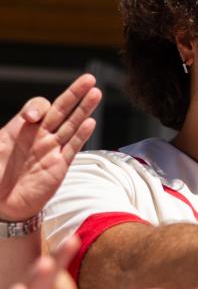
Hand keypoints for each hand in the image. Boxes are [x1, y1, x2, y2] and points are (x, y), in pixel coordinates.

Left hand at [0, 74, 100, 220]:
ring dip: (84, 109)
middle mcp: (38, 137)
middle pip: (60, 110)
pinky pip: (73, 147)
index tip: (32, 118)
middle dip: (74, 94)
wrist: (2, 208)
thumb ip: (0, 139)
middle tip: (89, 79)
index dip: (38, 108)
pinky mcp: (60, 166)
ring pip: (71, 125)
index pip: (37, 108)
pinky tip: (91, 122)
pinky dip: (82, 135)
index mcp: (19, 130)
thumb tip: (19, 123)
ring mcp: (51, 150)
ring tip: (96, 93)